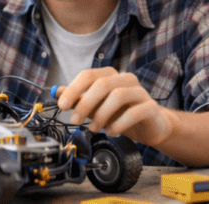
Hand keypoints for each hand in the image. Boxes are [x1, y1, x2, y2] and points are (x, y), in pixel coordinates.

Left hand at [56, 68, 174, 146]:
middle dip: (85, 104)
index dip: (74, 89)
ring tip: (94, 129)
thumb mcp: (96, 107)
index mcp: (112, 76)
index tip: (62, 105)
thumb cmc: (122, 115)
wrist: (151, 127)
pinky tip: (111, 132)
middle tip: (75, 121)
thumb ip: (79, 99)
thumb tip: (58, 92)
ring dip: (101, 115)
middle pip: (102, 84)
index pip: (89, 75)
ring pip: (118, 96)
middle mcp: (127, 80)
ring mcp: (140, 92)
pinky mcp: (150, 107)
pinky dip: (118, 124)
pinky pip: (134, 112)